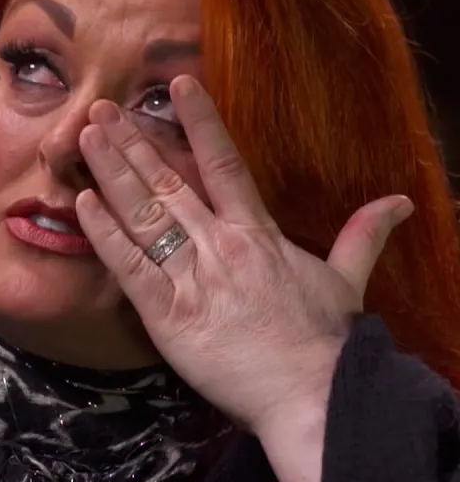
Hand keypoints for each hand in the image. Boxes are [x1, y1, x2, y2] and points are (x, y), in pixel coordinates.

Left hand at [73, 75, 413, 433]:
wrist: (310, 396)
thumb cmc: (324, 343)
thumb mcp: (346, 281)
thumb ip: (361, 237)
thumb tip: (397, 203)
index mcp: (257, 234)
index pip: (223, 164)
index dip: (199, 121)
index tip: (176, 85)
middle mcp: (220, 245)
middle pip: (169, 182)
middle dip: (133, 142)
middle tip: (101, 106)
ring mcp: (191, 278)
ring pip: (143, 215)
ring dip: (111, 173)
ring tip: (85, 136)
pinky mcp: (167, 315)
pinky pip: (128, 267)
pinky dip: (104, 234)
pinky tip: (82, 202)